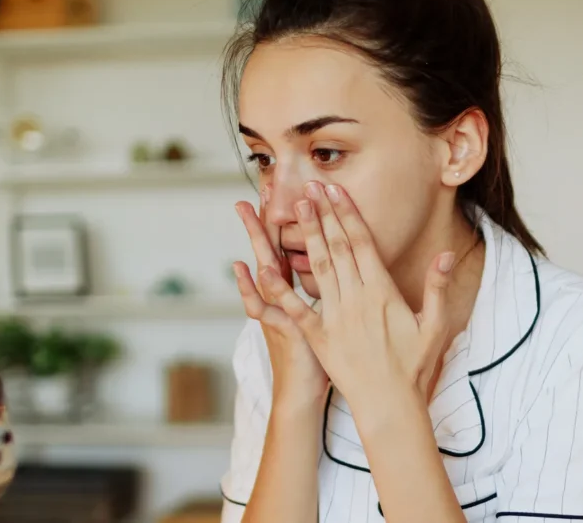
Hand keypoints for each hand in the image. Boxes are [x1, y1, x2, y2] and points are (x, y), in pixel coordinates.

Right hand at [234, 186, 328, 406]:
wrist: (303, 394)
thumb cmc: (319, 358)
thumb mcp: (322, 320)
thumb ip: (327, 293)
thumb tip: (339, 270)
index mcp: (295, 292)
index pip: (289, 249)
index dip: (286, 222)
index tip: (282, 194)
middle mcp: (282, 297)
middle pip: (272, 250)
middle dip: (264, 220)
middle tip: (257, 188)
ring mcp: (277, 310)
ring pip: (264, 268)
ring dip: (256, 239)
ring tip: (247, 212)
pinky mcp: (280, 329)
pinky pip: (262, 307)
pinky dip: (250, 288)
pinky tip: (242, 268)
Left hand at [258, 181, 456, 407]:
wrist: (390, 404)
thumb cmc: (415, 366)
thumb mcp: (435, 324)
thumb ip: (437, 287)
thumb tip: (445, 254)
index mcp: (382, 292)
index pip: (362, 244)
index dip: (347, 214)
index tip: (336, 191)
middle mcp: (355, 300)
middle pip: (337, 248)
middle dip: (322, 215)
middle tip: (309, 187)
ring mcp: (335, 318)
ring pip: (318, 268)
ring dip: (307, 237)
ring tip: (296, 209)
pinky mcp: (318, 337)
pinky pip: (296, 308)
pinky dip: (279, 288)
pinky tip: (264, 267)